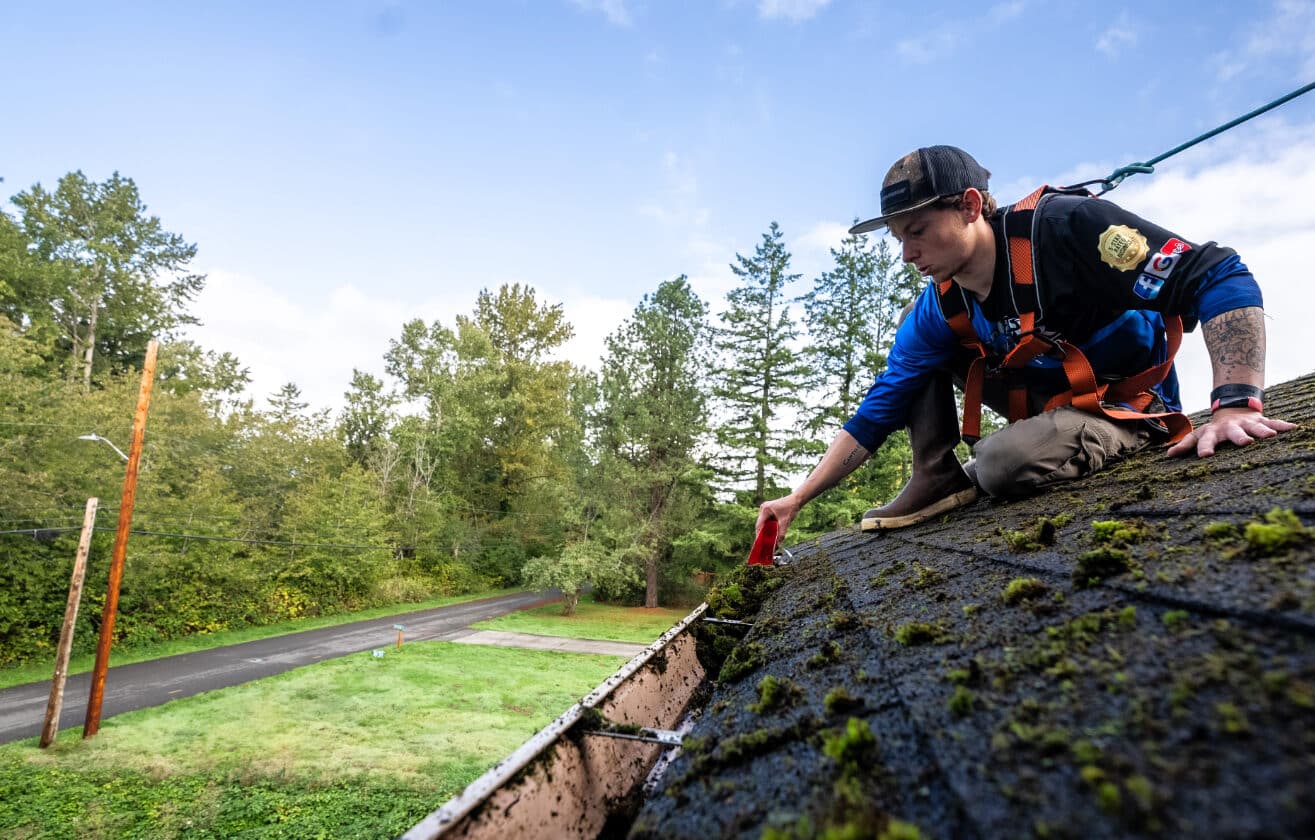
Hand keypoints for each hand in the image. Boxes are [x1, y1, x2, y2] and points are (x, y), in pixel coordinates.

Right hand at [756, 495, 801, 546]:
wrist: (796, 500)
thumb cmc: (791, 508)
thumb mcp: (786, 522)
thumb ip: (781, 534)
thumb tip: (778, 546)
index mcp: (765, 510)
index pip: (759, 525)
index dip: (759, 535)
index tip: (760, 544)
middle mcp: (763, 508)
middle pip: (760, 524)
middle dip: (763, 534)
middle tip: (764, 544)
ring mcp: (765, 508)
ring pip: (763, 523)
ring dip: (765, 531)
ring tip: (767, 540)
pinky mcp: (768, 510)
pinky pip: (766, 520)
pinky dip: (768, 527)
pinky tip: (771, 533)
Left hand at [1166, 407, 1296, 457]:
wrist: (1233, 409)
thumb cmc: (1214, 429)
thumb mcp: (1199, 434)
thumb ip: (1185, 445)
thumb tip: (1168, 455)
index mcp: (1213, 433)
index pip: (1206, 441)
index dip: (1204, 447)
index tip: (1205, 456)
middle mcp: (1231, 428)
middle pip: (1235, 433)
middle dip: (1240, 438)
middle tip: (1245, 442)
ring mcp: (1247, 424)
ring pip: (1256, 428)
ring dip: (1262, 431)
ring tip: (1270, 435)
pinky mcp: (1262, 421)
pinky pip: (1274, 423)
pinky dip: (1283, 425)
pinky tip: (1293, 428)